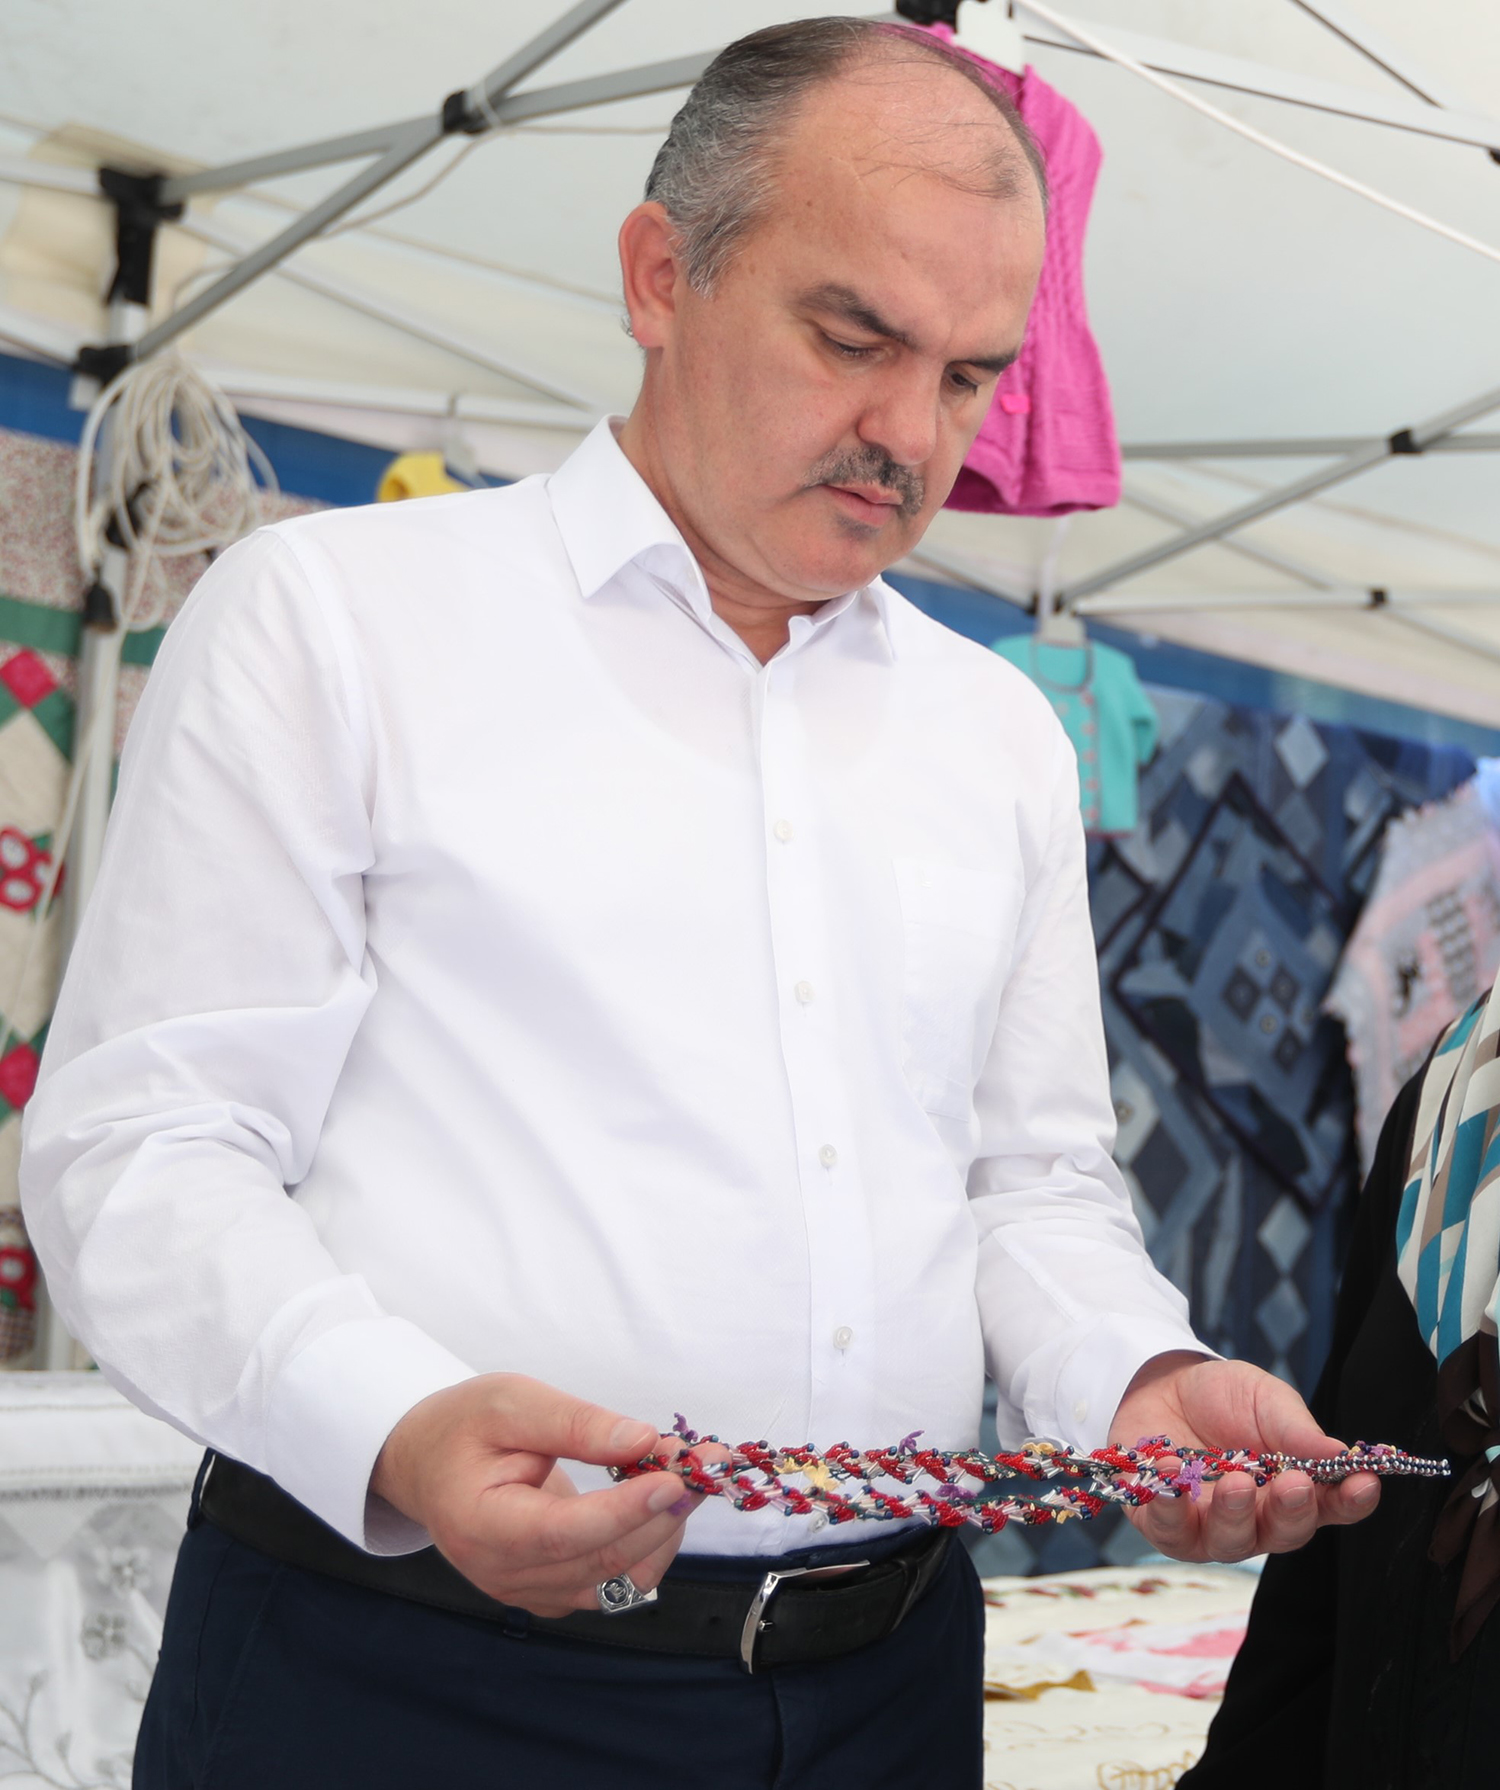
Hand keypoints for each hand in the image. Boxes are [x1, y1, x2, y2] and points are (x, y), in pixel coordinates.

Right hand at [370, 1374, 695, 1615]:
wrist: (430, 1464)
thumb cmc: (463, 1427)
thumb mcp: (509, 1402)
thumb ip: (573, 1423)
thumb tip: (641, 1440)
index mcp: (481, 1526)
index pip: (562, 1534)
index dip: (623, 1511)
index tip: (672, 1479)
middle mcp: (504, 1574)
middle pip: (600, 1561)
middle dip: (660, 1513)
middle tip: (701, 1460)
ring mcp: (530, 1592)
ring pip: (617, 1582)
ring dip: (663, 1531)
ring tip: (685, 1475)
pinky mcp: (553, 1592)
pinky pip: (615, 1585)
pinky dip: (648, 1545)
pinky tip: (659, 1502)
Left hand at [1109, 1352, 1379, 1561]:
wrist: (1161, 1386)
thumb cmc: (1223, 1398)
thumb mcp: (1265, 1399)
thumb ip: (1296, 1430)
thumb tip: (1342, 1455)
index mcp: (1294, 1488)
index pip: (1333, 1506)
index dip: (1351, 1500)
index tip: (1365, 1483)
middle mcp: (1259, 1519)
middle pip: (1285, 1533)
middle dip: (1291, 1510)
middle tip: (1294, 1484)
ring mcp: (1214, 1528)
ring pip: (1232, 1542)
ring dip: (1235, 1514)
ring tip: (1235, 1481)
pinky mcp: (1168, 1526)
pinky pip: (1171, 1531)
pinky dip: (1172, 1505)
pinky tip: (1173, 1471)